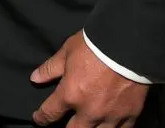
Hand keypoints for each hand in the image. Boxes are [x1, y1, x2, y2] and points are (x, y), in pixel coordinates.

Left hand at [31, 31, 148, 125]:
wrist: (128, 45)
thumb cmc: (94, 45)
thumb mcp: (67, 52)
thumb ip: (50, 68)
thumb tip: (35, 78)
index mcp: (70, 94)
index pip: (50, 113)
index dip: (42, 118)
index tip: (38, 119)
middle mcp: (89, 111)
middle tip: (65, 126)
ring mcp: (110, 116)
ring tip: (86, 127)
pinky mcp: (130, 116)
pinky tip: (108, 127)